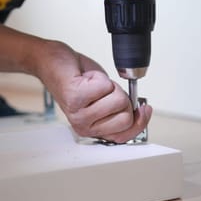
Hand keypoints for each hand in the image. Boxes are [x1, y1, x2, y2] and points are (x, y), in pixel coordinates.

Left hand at [37, 41, 151, 142]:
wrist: (56, 63)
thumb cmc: (80, 81)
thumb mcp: (106, 101)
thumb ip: (121, 112)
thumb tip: (142, 113)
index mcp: (94, 130)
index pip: (125, 136)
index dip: (139, 122)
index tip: (144, 108)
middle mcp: (85, 127)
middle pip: (126, 118)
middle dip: (123, 99)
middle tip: (108, 92)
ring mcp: (79, 114)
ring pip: (118, 101)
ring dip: (111, 86)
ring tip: (95, 85)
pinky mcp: (75, 97)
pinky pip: (106, 86)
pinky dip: (100, 76)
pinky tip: (87, 79)